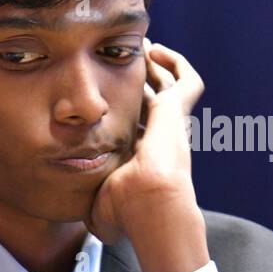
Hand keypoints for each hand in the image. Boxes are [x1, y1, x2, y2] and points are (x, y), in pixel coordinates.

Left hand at [86, 39, 210, 271]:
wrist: (151, 204)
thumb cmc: (126, 211)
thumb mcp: (101, 209)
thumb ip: (93, 207)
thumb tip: (84, 223)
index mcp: (146, 158)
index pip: (138, 130)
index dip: (127, 114)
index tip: (110, 102)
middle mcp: (162, 139)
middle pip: (155, 103)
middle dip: (144, 83)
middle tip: (127, 61)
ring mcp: (173, 125)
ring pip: (172, 88)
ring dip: (158, 67)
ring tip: (141, 47)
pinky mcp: (179, 112)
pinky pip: (187, 81)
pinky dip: (176, 63)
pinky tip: (155, 51)